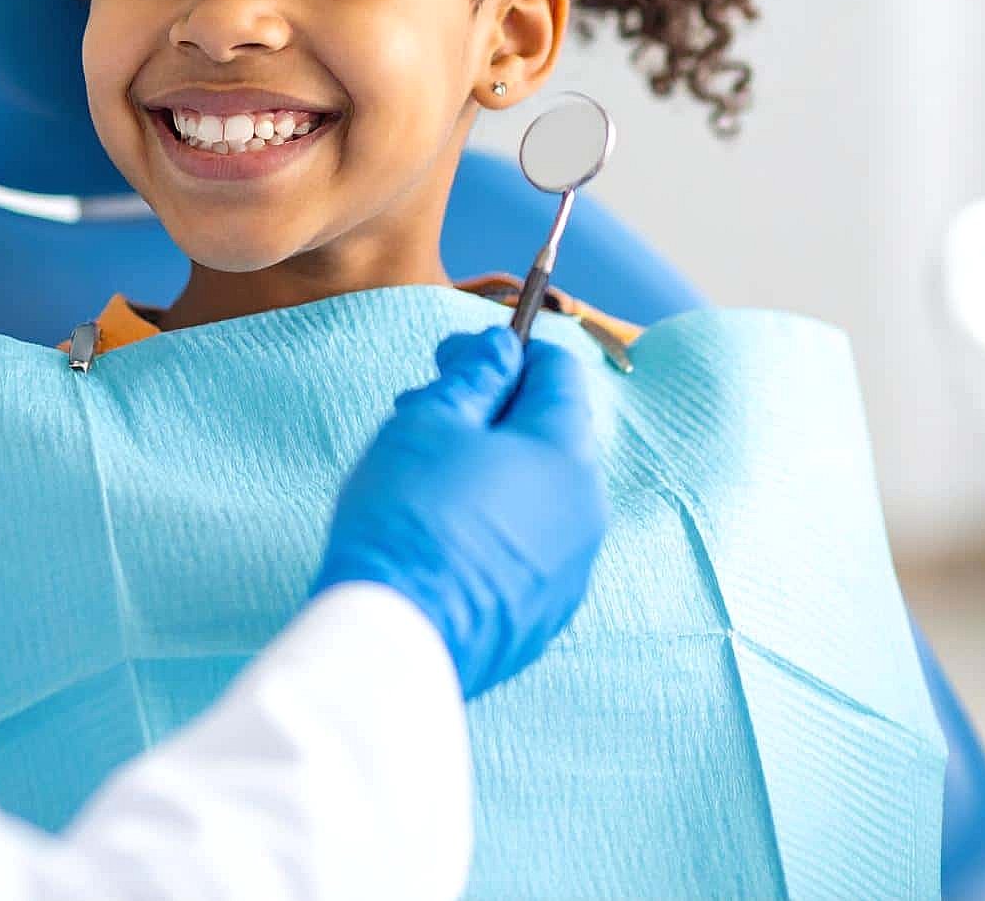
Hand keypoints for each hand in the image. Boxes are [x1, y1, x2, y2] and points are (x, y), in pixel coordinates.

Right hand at [314, 327, 606, 699]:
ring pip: (536, 492)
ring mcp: (571, 569)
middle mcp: (586, 510)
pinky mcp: (546, 612)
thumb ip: (474, 376)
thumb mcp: (430, 421)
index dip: (503, 352)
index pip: (557, 371)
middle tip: (419, 418)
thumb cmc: (409, 517)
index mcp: (565, 453)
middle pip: (546, 433)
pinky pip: (528, 546)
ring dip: (486, 469)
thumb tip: (503, 348)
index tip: (452, 360)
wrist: (398, 636)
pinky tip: (439, 534)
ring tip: (420, 479)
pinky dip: (492, 525)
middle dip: (486, 413)